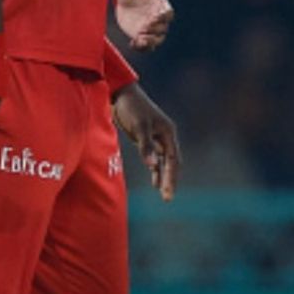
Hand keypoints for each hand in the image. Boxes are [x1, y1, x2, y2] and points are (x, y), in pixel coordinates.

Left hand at [113, 83, 181, 201]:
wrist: (120, 95)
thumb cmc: (132, 109)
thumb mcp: (139, 127)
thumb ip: (146, 147)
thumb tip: (153, 165)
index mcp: (168, 132)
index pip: (173, 159)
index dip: (171, 177)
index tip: (167, 193)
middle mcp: (165, 136)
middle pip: (172, 162)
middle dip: (171, 180)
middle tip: (168, 198)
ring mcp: (156, 138)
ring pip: (164, 161)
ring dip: (164, 177)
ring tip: (164, 194)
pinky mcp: (146, 139)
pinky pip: (155, 158)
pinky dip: (155, 170)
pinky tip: (154, 182)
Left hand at [116, 0, 172, 51]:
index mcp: (161, 6)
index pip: (168, 14)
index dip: (163, 18)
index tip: (154, 18)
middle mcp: (157, 19)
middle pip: (163, 30)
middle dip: (155, 31)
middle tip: (143, 28)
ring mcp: (150, 28)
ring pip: (156, 40)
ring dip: (150, 42)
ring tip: (139, 40)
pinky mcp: (140, 34)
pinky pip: (145, 45)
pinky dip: (141, 47)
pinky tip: (132, 43)